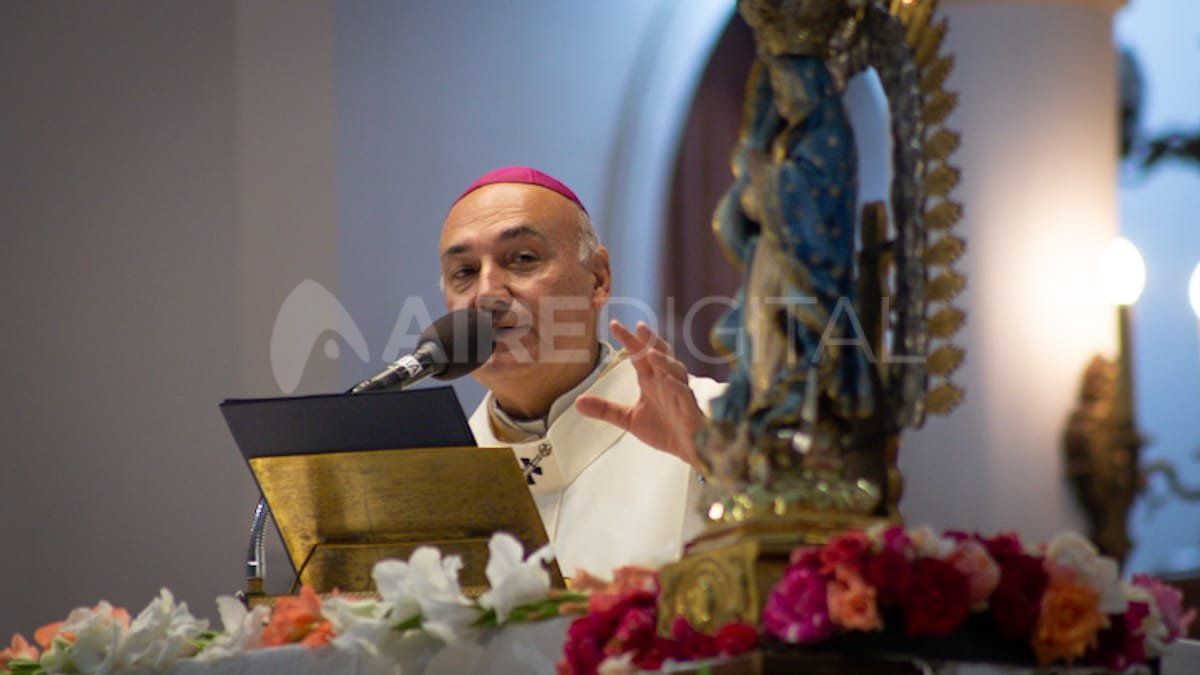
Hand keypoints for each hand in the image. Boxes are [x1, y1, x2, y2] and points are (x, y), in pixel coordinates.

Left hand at [575, 320, 705, 467]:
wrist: (687, 450)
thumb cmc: (664, 429)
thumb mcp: (629, 419)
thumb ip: (605, 409)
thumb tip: (577, 402)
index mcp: (651, 381)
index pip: (639, 355)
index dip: (629, 340)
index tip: (614, 324)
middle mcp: (666, 383)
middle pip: (659, 356)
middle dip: (650, 342)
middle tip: (639, 327)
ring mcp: (679, 395)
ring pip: (676, 372)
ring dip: (665, 362)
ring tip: (651, 354)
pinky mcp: (690, 412)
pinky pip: (685, 397)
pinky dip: (677, 388)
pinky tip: (668, 382)